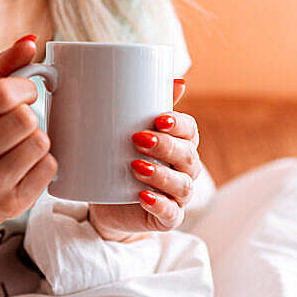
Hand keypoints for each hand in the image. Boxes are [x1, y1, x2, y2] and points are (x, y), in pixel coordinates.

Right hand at [0, 34, 56, 223]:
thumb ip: (6, 66)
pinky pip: (49, 168)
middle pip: (25, 119)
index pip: (3, 94)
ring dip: (39, 139)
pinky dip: (45, 163)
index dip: (25, 89)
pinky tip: (27, 166)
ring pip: (40, 143)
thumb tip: (31, 41)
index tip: (24, 95)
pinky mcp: (10, 205)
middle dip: (30, 116)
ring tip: (21, 146)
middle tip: (21, 124)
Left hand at [88, 79, 202, 240]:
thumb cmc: (121, 159)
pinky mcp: (166, 217)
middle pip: (188, 156)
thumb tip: (176, 78)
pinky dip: (159, 205)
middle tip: (138, 139)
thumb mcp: (129, 130)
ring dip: (161, 175)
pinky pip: (171, 214)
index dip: (180, 125)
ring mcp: (177, 196)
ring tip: (136, 166)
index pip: (191, 131)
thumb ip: (148, 105)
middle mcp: (184, 170)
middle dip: (166, 146)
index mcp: (180, 145)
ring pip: (182, 186)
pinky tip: (143, 196)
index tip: (159, 118)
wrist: (105, 200)